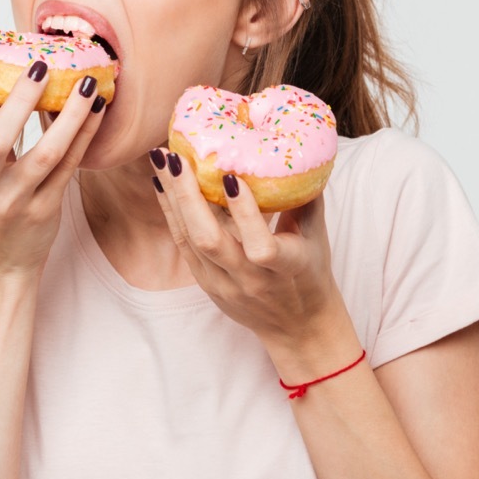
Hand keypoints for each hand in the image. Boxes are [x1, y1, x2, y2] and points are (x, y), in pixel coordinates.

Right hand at [0, 60, 105, 278]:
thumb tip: (2, 70)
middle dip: (20, 100)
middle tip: (41, 67)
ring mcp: (13, 201)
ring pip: (45, 154)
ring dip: (68, 115)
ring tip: (84, 84)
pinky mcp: (44, 209)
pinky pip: (69, 166)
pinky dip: (84, 133)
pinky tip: (96, 108)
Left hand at [150, 149, 344, 350]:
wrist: (297, 327)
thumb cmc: (310, 275)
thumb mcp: (317, 238)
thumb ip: (306, 198)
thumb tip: (297, 150)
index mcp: (286, 268)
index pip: (261, 247)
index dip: (244, 214)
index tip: (230, 178)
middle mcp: (250, 280)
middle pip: (210, 241)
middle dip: (188, 197)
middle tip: (176, 157)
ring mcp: (223, 285)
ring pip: (190, 241)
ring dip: (172, 198)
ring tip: (161, 160)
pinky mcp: (205, 284)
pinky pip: (183, 245)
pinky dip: (171, 211)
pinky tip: (162, 183)